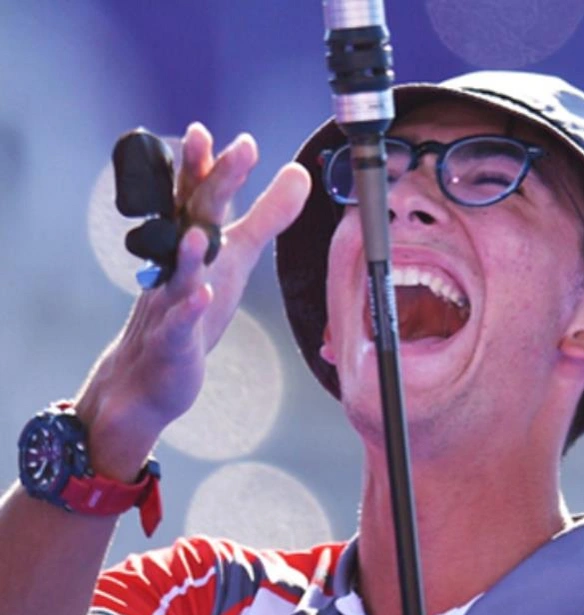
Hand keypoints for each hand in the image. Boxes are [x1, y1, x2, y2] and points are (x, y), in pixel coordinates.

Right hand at [74, 123, 310, 479]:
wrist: (148, 375)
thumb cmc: (194, 305)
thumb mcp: (237, 256)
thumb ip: (266, 216)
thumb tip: (299, 173)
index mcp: (190, 240)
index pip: (196, 196)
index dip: (205, 166)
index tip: (215, 134)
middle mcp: (175, 263)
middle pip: (190, 219)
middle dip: (205, 185)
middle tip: (217, 149)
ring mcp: (169, 301)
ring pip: (176, 273)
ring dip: (187, 254)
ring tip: (200, 233)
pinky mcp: (173, 341)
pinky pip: (179, 325)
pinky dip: (189, 310)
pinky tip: (203, 297)